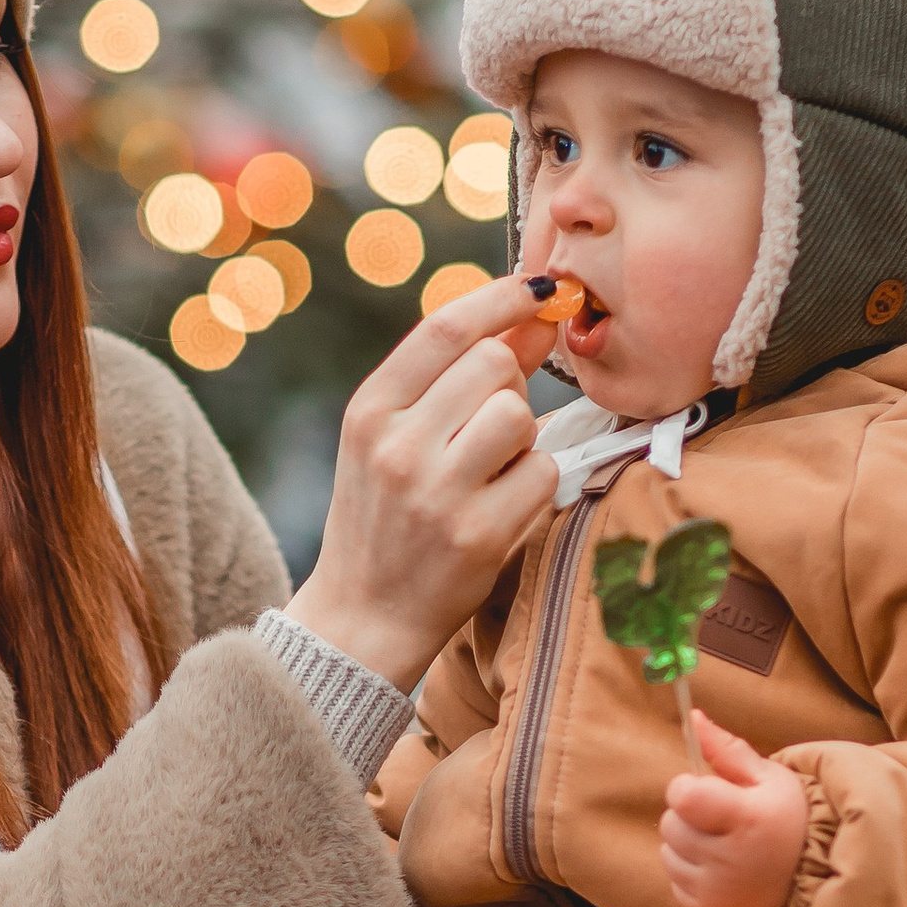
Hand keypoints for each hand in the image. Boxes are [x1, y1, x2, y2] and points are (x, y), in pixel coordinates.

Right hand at [283, 276, 565, 689]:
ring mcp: (437, 492)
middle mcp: (396, 446)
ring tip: (490, 469)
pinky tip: (499, 507)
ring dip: (522, 436)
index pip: (446, 326)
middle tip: (488, 428)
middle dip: (508, 385)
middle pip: (492, 365)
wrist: (364, 615)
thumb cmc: (385, 515)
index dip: (502, 298)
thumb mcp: (393, 437)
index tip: (538, 291)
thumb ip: (455, 374)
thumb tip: (534, 313)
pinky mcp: (479, 535)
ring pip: (519, 414)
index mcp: (369, 411)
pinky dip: (533, 484)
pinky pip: (541, 472)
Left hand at [659, 709, 809, 906]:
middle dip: (689, 816)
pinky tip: (720, 869)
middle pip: (671, 824)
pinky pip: (674, 881)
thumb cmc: (788, 820)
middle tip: (720, 820)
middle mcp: (731, 859)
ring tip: (722, 845)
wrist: (811, 880)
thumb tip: (693, 717)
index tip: (707, 790)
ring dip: (686, 844)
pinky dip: (690, 872)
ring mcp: (717, 890)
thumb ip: (727, 749)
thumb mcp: (769, 778)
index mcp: (749, 819)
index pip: (683, 796)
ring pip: (667, 852)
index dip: (687, 788)